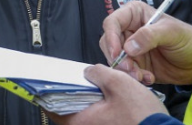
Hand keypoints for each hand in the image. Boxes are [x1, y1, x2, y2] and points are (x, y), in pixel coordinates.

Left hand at [46, 65, 167, 124]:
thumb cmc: (142, 116)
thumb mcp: (119, 83)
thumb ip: (98, 72)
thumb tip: (89, 71)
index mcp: (80, 122)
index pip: (52, 107)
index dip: (51, 90)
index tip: (49, 79)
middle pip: (69, 108)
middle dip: (75, 91)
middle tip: (81, 77)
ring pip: (85, 113)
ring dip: (90, 98)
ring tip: (99, 85)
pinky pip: (98, 118)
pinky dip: (101, 106)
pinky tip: (110, 96)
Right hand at [100, 1, 191, 85]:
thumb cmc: (188, 39)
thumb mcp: (172, 32)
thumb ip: (150, 36)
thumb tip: (128, 47)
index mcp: (135, 14)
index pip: (112, 22)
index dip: (111, 37)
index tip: (117, 53)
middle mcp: (129, 30)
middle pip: (109, 43)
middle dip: (118, 58)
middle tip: (131, 69)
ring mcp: (131, 48)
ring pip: (116, 60)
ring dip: (126, 70)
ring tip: (142, 76)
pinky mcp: (136, 64)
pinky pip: (126, 72)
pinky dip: (134, 77)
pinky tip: (149, 78)